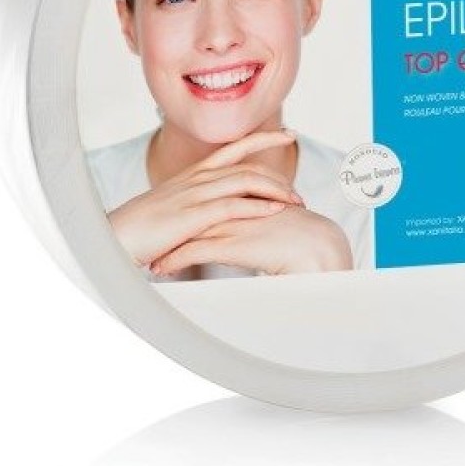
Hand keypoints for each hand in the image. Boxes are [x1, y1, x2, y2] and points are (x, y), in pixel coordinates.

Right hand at [107, 131, 301, 267]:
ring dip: (276, 191)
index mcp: (193, 175)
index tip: (289, 133)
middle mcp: (196, 178)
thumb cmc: (141, 231)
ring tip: (297, 203)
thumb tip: (216, 217)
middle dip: (279, 175)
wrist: (113, 238)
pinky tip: (275, 211)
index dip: (264, 137)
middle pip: (248, 165)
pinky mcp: (192, 215)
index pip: (235, 148)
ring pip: (245, 181)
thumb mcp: (174, 213)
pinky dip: (257, 206)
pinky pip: (232, 206)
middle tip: (300, 193)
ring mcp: (194, 194)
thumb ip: (197, 209)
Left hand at [149, 204, 352, 276]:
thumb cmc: (302, 238)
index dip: (186, 211)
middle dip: (169, 225)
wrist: (316, 247)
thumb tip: (249, 231)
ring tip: (147, 257)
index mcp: (243, 195)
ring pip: (186, 231)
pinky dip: (173, 261)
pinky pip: (193, 252)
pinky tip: (160, 270)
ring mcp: (229, 223)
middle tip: (150, 237)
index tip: (169, 224)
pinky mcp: (229, 244)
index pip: (206, 197)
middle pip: (191, 210)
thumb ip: (257, 221)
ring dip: (165, 245)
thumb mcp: (273, 223)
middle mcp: (232, 204)